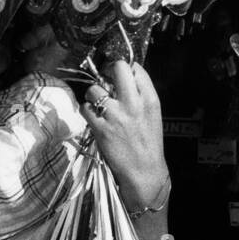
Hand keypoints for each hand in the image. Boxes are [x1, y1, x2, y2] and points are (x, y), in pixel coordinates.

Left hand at [82, 57, 168, 209]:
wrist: (144, 171)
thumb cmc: (148, 143)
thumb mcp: (153, 114)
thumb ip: (141, 95)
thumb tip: (125, 77)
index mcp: (150, 99)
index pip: (136, 68)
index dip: (125, 68)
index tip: (119, 74)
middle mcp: (133, 103)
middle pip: (117, 68)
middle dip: (109, 71)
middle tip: (106, 81)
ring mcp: (115, 115)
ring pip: (95, 89)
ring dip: (94, 95)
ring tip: (99, 105)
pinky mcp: (100, 128)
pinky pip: (85, 108)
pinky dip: (87, 111)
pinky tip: (94, 118)